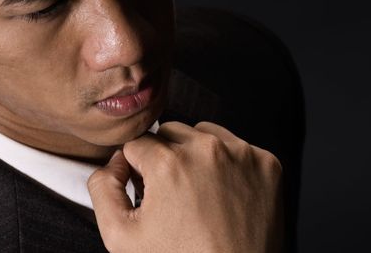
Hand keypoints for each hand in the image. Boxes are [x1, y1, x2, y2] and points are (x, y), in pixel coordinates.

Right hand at [87, 121, 283, 252]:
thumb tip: (113, 162)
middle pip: (169, 133)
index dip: (136, 167)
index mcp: (169, 163)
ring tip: (197, 191)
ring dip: (194, 153)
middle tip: (171, 193)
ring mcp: (242, 154)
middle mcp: (207, 149)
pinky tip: (223, 192)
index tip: (146, 189)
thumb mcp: (121, 237)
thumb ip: (103, 189)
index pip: (137, 143)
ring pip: (203, 133)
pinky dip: (227, 162)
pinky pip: (236, 146)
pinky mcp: (267, 163)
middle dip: (163, 157)